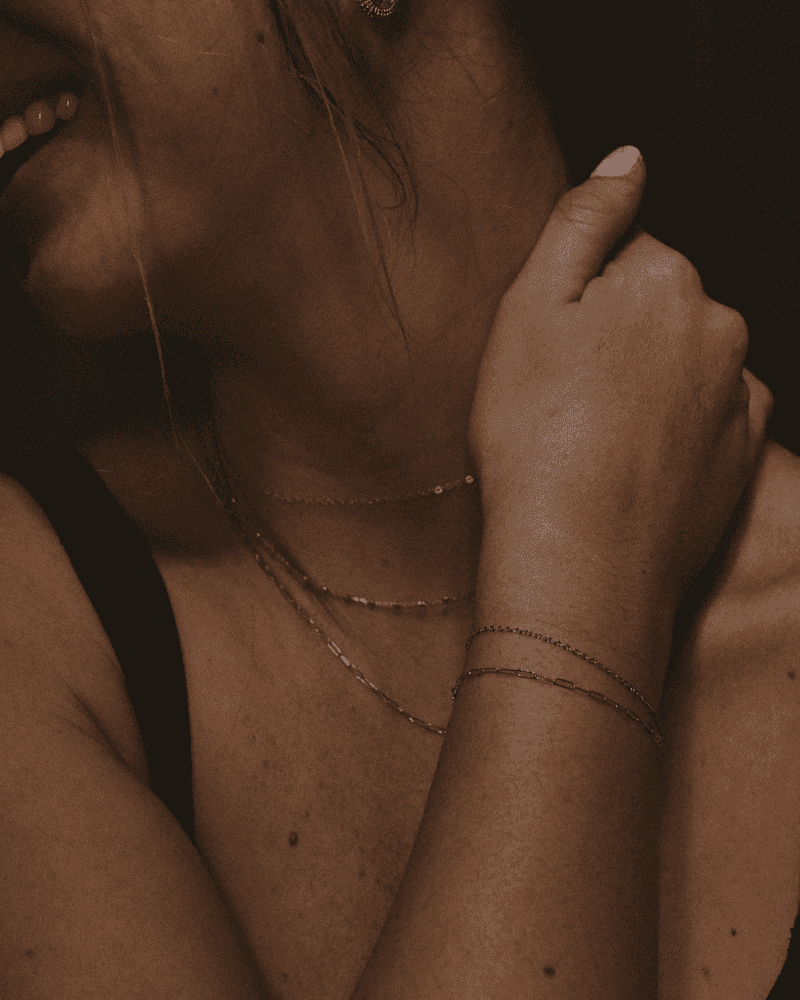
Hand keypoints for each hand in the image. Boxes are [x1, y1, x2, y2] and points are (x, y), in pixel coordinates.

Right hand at [468, 146, 772, 623]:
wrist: (580, 556)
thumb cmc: (536, 434)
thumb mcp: (529, 308)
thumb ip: (584, 219)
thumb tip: (630, 159)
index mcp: (665, 278)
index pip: (623, 256)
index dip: (577, 300)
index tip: (550, 350)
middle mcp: (719, 324)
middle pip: (659, 308)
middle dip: (617, 337)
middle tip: (564, 397)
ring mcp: (738, 391)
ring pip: (684, 362)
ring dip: (646, 384)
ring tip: (593, 438)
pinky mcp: (744, 450)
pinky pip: (707, 415)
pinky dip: (675, 428)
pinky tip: (631, 461)